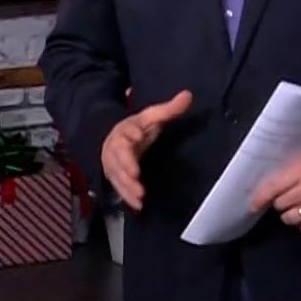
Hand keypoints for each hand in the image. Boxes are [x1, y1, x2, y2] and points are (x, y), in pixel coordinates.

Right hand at [100, 90, 192, 211]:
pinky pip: (119, 188)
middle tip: (135, 174)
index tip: (137, 136)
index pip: (126, 129)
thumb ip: (169, 109)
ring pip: (117, 175)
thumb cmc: (136, 128)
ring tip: (140, 195)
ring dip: (127, 185)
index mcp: (126, 129)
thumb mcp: (151, 117)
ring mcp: (113, 164)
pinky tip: (138, 205)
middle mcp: (117, 147)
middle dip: (126, 165)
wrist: (111, 139)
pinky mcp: (114, 177)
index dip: (130, 133)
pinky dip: (127, 197)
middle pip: (119, 156)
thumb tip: (189, 95)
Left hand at [250, 152, 300, 230]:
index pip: (274, 186)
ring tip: (295, 207)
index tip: (253, 205)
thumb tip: (259, 187)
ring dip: (290, 215)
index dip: (261, 197)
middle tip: (284, 199)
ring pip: (292, 218)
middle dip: (279, 204)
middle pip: (281, 204)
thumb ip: (284, 171)